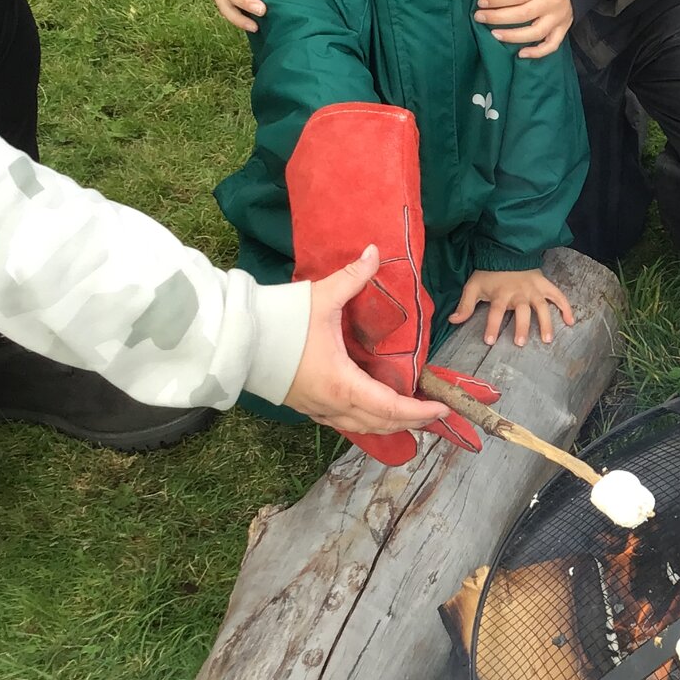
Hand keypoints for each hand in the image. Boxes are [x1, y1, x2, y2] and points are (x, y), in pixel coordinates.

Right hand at [283, 247, 452, 434]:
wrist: (236, 339)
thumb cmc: (280, 321)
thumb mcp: (322, 297)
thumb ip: (353, 277)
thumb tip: (374, 252)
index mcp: (342, 384)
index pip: (391, 407)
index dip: (420, 410)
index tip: (442, 406)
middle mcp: (332, 405)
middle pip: (381, 423)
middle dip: (411, 421)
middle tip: (434, 412)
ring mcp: (317, 409)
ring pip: (361, 427)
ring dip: (388, 424)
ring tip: (409, 414)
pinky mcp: (305, 407)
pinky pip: (342, 423)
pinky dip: (364, 421)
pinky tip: (371, 412)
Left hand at [449, 267, 576, 345]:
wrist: (507, 251)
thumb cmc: (489, 273)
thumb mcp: (473, 287)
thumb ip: (465, 305)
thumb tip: (453, 320)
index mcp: (501, 293)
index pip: (496, 311)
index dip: (492, 325)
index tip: (490, 341)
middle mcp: (519, 292)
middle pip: (522, 311)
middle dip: (521, 326)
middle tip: (520, 343)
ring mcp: (534, 289)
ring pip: (542, 306)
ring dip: (546, 322)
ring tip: (547, 339)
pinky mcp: (545, 285)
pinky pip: (558, 296)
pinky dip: (566, 307)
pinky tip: (570, 321)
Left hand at [475, 0, 572, 56]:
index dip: (498, 0)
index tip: (481, 2)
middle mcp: (553, 3)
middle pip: (523, 15)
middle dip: (498, 18)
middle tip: (479, 17)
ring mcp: (560, 18)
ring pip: (535, 33)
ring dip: (513, 37)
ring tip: (494, 35)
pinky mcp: (564, 27)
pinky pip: (552, 44)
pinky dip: (538, 53)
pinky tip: (521, 54)